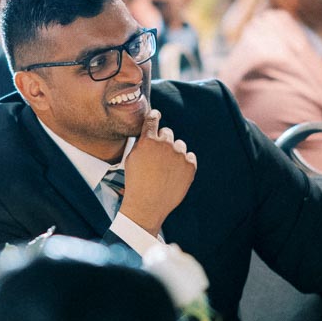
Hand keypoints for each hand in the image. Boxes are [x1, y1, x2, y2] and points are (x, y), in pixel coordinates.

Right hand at [120, 108, 196, 235]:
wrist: (148, 204)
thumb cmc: (136, 183)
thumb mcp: (131, 159)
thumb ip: (141, 143)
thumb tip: (149, 133)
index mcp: (148, 140)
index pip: (152, 119)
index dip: (154, 116)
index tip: (156, 115)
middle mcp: (165, 144)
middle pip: (167, 132)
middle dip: (163, 141)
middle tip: (158, 156)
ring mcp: (179, 154)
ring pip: (180, 145)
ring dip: (174, 153)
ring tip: (166, 169)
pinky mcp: (190, 165)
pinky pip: (190, 157)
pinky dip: (184, 163)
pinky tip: (175, 174)